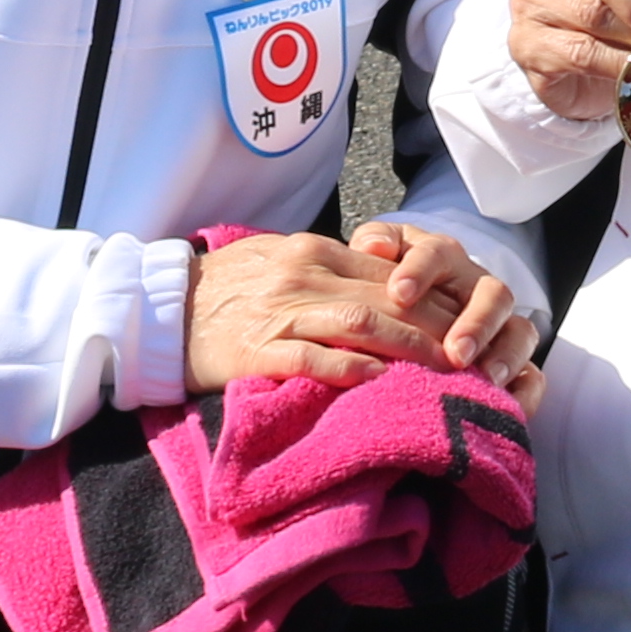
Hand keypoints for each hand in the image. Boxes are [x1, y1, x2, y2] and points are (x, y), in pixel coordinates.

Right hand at [188, 229, 465, 388]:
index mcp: (311, 251)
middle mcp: (302, 276)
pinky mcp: (255, 350)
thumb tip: (383, 284)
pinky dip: (347, 368)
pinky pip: (309, 358)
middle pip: (384, 298)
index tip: (468, 318)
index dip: (433, 296)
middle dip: (435, 324)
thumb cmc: (223, 288)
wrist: (156, 308)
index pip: (387, 271)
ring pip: (358, 323)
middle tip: (475, 351)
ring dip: (407, 347)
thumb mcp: (279, 261)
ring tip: (444, 371)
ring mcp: (279, 313)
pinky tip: (379, 380)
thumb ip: (328, 268)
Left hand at [346, 218, 539, 386]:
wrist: (403, 318)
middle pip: (494, 294)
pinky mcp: (512, 365)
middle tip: (455, 352)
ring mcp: (499, 327)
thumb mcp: (376, 259)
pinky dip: (525, 393)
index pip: (438, 254)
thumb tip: (375, 247)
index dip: (421, 271)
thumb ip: (375, 242)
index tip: (398, 293)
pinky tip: (509, 409)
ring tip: (486, 380)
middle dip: (477, 323)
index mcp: (445, 259)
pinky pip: (532, 377)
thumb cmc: (390, 289)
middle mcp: (478, 289)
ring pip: (520, 333)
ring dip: (506, 355)